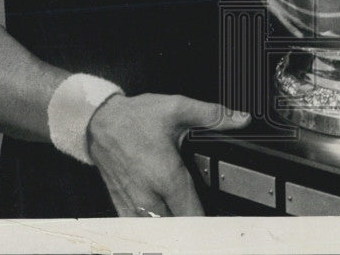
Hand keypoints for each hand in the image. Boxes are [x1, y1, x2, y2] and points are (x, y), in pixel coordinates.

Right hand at [87, 93, 249, 216]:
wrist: (98, 122)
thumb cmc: (133, 118)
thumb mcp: (176, 108)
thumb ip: (211, 115)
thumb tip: (240, 119)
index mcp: (166, 177)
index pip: (193, 217)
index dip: (211, 224)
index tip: (222, 223)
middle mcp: (149, 197)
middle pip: (177, 228)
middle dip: (194, 224)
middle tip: (209, 219)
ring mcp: (133, 205)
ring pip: (159, 230)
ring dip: (174, 224)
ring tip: (185, 213)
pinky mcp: (122, 206)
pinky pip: (139, 228)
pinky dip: (153, 226)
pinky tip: (164, 215)